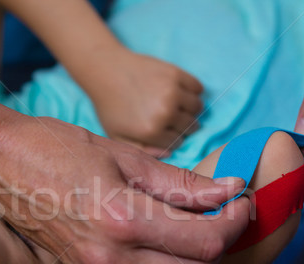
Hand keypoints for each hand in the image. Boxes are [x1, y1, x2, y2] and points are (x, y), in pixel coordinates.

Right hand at [0, 113, 248, 263]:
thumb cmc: (54, 147)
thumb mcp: (123, 154)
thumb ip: (180, 181)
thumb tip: (227, 190)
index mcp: (123, 219)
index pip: (205, 240)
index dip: (235, 221)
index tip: (240, 198)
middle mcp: (111, 256)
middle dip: (222, 243)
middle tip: (222, 211)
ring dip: (198, 262)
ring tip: (198, 227)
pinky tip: (168, 243)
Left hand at [86, 47, 203, 157]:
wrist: (106, 70)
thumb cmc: (110, 106)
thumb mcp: (117, 136)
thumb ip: (142, 150)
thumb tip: (168, 153)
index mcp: (151, 131)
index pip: (177, 142)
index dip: (171, 139)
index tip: (165, 131)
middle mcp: (165, 112)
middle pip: (190, 126)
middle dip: (184, 126)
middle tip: (173, 119)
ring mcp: (172, 91)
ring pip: (198, 107)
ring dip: (191, 109)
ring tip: (179, 107)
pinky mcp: (175, 73)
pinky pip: (198, 88)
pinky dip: (194, 92)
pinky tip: (181, 93)